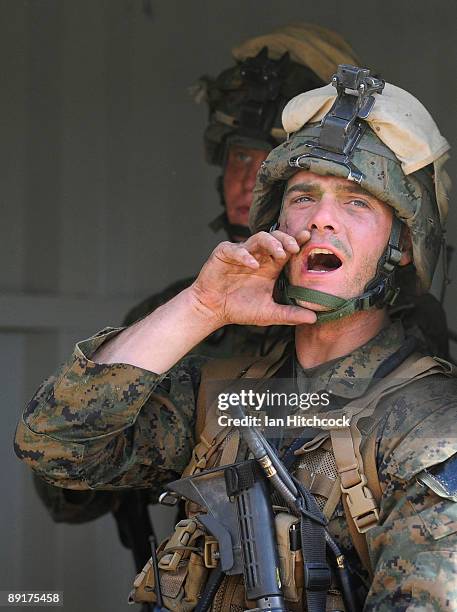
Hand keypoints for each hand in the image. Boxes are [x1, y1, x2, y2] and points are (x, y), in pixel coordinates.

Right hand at [190, 230, 315, 326]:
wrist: (213, 310)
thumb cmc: (240, 309)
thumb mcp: (269, 313)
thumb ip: (290, 314)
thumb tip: (314, 319)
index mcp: (270, 266)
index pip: (287, 249)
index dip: (298, 241)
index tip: (309, 237)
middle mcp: (258, 256)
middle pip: (275, 238)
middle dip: (286, 239)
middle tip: (295, 248)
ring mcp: (241, 252)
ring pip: (259, 238)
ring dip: (271, 243)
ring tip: (279, 254)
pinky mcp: (224, 253)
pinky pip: (236, 249)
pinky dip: (245, 255)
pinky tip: (253, 265)